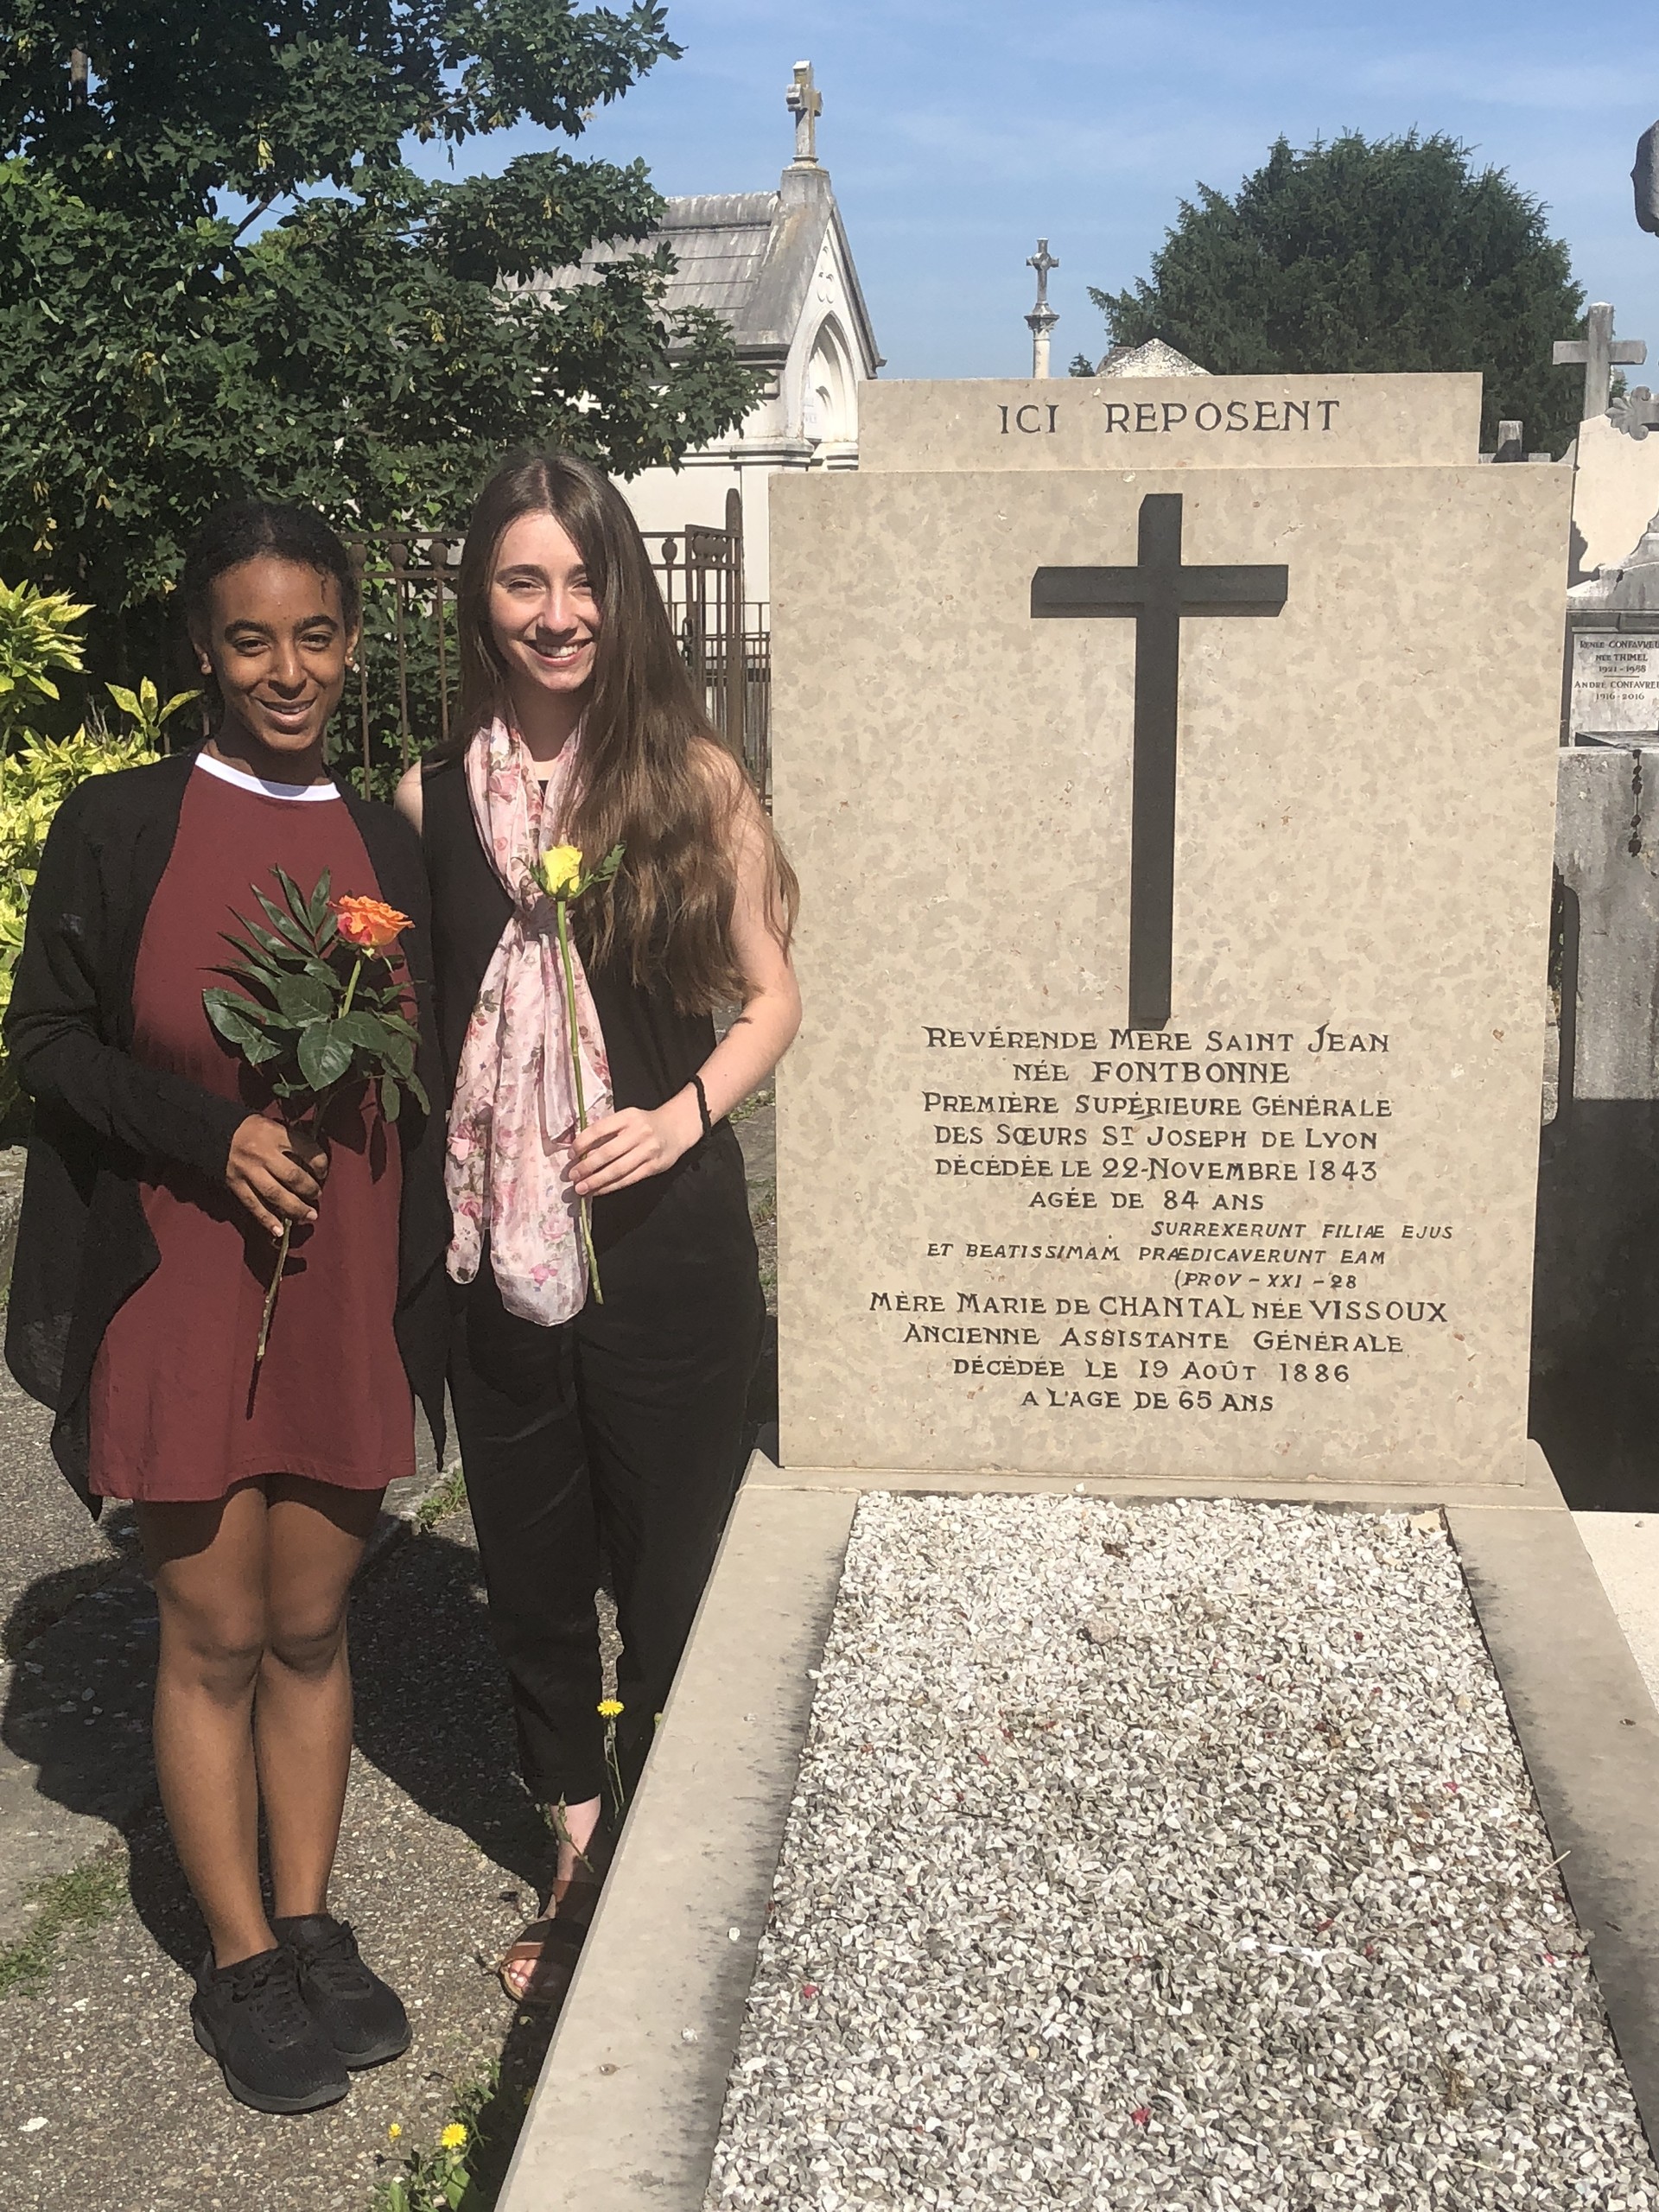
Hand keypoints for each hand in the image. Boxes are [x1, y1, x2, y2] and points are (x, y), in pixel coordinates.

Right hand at [225, 1115, 327, 1241]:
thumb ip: (292, 1141)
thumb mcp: (273, 1125)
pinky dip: (267, 1219)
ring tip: (309, 1216)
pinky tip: (279, 1230)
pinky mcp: (236, 1185)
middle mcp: (262, 1154)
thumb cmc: (250, 1129)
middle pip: (292, 1176)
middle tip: (317, 1195)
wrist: (214, 1132)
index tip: (323, 1172)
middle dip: (309, 1189)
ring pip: (275, 1194)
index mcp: (274, 1134)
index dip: (320, 1164)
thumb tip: (315, 1161)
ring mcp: (248, 1171)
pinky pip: (254, 1205)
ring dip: (295, 1208)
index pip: (306, 1150)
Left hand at [568, 1097, 697, 1197]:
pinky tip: (598, 1190)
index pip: (599, 1129)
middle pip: (607, 1153)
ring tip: (581, 1188)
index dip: (582, 1143)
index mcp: (628, 1117)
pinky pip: (628, 1179)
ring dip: (596, 1181)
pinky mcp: (654, 1167)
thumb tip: (580, 1151)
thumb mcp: (627, 1118)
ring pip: (617, 1170)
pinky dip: (611, 1186)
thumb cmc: (644, 1124)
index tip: (570, 1154)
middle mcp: (639, 1133)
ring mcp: (648, 1151)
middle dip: (586, 1167)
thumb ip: (607, 1130)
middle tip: (571, 1176)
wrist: (676, 1128)